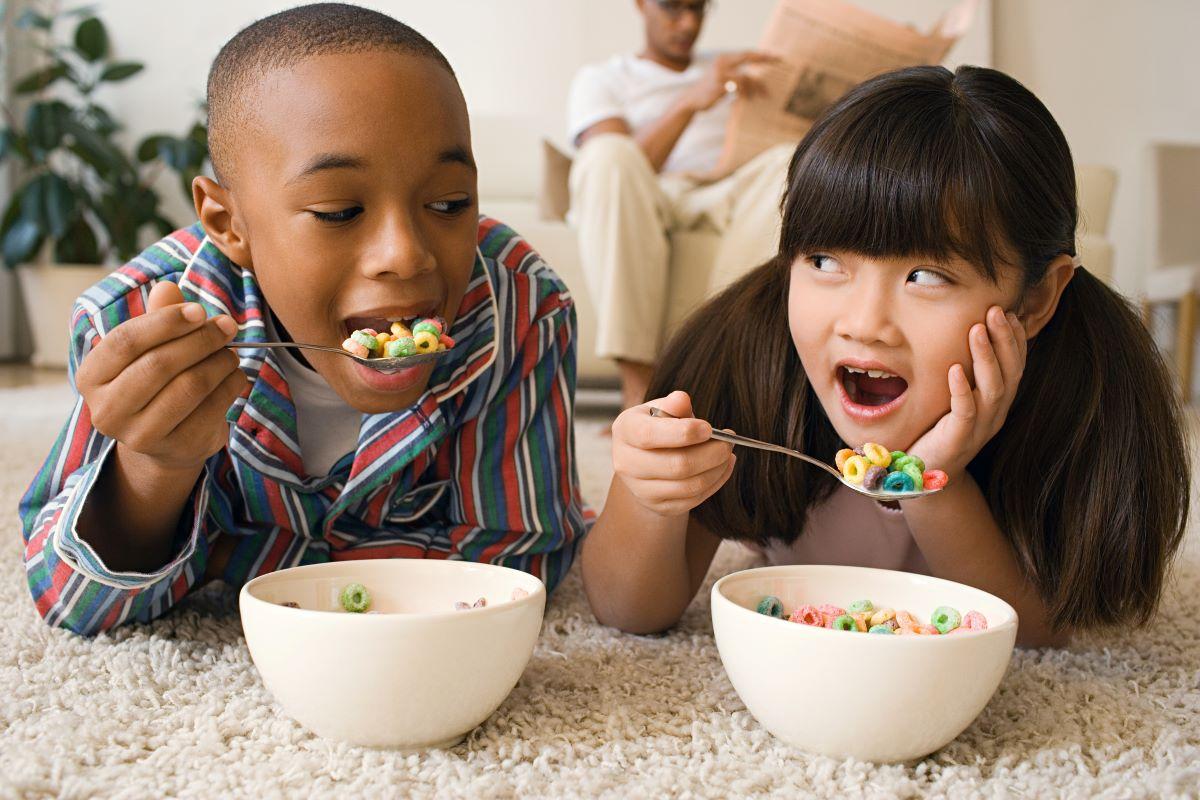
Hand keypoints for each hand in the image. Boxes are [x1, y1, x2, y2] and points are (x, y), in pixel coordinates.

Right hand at [76, 281, 247, 472]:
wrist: (168, 440)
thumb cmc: (156, 383)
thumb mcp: (151, 349)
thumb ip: (158, 317)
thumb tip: (168, 286)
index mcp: (92, 376)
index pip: (126, 341)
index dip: (166, 322)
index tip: (199, 311)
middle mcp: (108, 409)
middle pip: (159, 364)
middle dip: (200, 340)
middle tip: (227, 326)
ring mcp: (140, 435)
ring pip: (189, 387)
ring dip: (219, 362)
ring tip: (231, 352)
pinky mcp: (176, 448)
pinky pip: (212, 408)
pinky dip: (231, 385)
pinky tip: (236, 375)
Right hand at [611, 390, 735, 517]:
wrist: (646, 458)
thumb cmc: (658, 426)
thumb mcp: (661, 409)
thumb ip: (673, 405)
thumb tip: (681, 399)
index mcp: (625, 430)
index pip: (649, 435)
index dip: (683, 433)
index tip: (709, 428)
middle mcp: (626, 463)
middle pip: (676, 465)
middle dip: (711, 453)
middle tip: (728, 441)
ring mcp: (640, 489)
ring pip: (689, 486)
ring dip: (717, 469)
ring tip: (728, 453)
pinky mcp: (658, 506)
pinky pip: (694, 500)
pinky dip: (715, 483)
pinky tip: (723, 467)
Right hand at [682, 51, 775, 111]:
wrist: (691, 100)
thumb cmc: (709, 91)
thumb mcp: (723, 78)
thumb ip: (736, 74)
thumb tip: (756, 79)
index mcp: (723, 58)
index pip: (746, 53)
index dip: (762, 54)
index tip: (776, 57)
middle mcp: (722, 62)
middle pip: (747, 57)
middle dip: (764, 58)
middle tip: (778, 61)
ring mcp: (720, 73)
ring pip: (746, 76)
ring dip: (756, 87)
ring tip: (763, 95)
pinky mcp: (719, 85)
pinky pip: (739, 87)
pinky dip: (746, 93)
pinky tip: (747, 99)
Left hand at [905, 306, 1026, 479]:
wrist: (926, 474)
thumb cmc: (938, 429)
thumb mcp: (956, 397)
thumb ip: (965, 372)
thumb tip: (964, 336)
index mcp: (998, 401)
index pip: (1015, 365)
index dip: (1015, 338)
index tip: (1009, 311)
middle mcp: (995, 413)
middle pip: (1010, 372)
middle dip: (1004, 339)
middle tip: (995, 310)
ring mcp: (980, 427)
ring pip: (993, 389)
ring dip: (986, 357)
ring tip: (977, 329)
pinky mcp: (959, 439)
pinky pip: (965, 412)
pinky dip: (961, 389)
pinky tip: (954, 369)